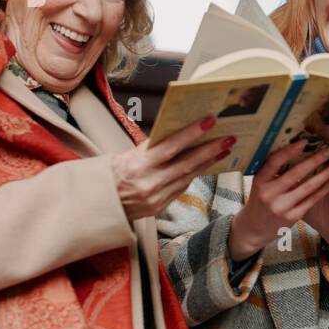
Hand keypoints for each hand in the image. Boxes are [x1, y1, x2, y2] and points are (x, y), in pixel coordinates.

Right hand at [112, 118, 234, 220]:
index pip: (170, 147)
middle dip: (210, 150)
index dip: (191, 134)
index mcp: (138, 165)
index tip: (209, 121)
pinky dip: (194, 175)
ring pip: (188, 177)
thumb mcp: (128, 155)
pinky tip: (206, 165)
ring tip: (224, 149)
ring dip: (208, 163)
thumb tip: (179, 133)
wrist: (100, 203)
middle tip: (229, 137)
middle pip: (186, 164)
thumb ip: (153, 147)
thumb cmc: (113, 172)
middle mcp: (149, 183)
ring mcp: (156, 198)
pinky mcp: (160, 207)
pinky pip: (182, 188)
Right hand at [228, 140, 328, 258]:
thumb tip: (294, 147)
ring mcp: (282, 207)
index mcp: (259, 182)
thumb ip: (273, 171)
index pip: (274, 162)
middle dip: (316, 159)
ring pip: (309, 186)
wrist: (254, 229)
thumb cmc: (259, 200)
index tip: (304, 141)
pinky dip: (326, 188)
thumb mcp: (260, 184)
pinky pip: (313, 199)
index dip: (289, 151)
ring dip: (327, 173)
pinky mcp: (293, 216)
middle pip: (296, 173)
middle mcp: (269, 194)